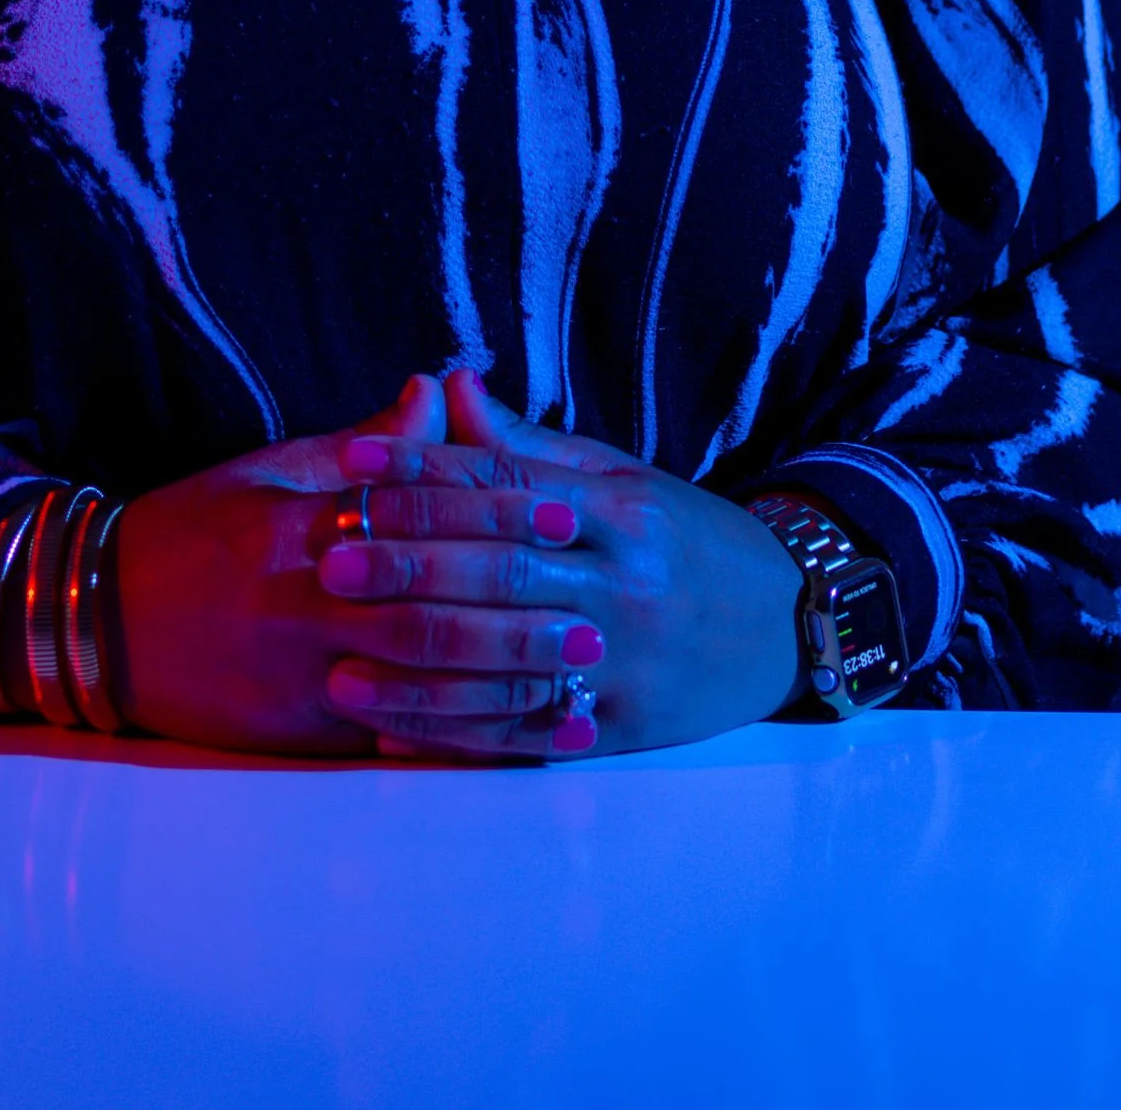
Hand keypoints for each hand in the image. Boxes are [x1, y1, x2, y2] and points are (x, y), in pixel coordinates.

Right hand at [112, 372, 597, 756]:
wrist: (95, 621)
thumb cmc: (190, 532)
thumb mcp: (266, 469)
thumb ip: (362, 445)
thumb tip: (435, 392)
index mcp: (303, 524)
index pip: (419, 514)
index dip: (497, 513)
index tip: (565, 514)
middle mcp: (306, 603)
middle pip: (432, 611)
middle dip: (519, 618)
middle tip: (595, 618)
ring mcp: (301, 676)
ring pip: (423, 688)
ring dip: (508, 689)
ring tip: (578, 686)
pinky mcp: (296, 736)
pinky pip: (393, 743)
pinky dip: (462, 746)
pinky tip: (519, 748)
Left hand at [310, 368, 804, 759]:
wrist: (789, 620)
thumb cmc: (687, 538)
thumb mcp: (621, 475)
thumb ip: (527, 445)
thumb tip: (448, 385)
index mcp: (622, 509)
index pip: (506, 482)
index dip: (424, 471)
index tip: (352, 464)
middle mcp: (625, 583)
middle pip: (501, 570)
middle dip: (408, 565)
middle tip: (330, 560)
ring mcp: (626, 663)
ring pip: (506, 663)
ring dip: (415, 666)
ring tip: (337, 659)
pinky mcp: (622, 730)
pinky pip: (526, 733)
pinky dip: (456, 734)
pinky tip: (392, 731)